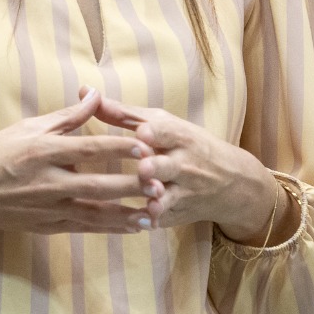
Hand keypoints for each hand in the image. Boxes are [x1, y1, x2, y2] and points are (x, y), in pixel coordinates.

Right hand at [0, 89, 151, 257]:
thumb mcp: (27, 127)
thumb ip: (66, 116)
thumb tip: (94, 94)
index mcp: (42, 152)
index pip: (88, 149)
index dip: (118, 148)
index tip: (144, 145)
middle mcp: (48, 182)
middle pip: (99, 184)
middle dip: (132, 185)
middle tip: (161, 182)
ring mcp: (48, 207)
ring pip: (97, 212)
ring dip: (128, 212)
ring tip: (156, 211)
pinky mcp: (48, 226)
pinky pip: (86, 227)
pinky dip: (111, 227)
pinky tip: (133, 226)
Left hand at [89, 89, 283, 244]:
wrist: (230, 181)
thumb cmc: (184, 144)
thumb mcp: (159, 124)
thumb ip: (121, 112)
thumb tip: (83, 91)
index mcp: (178, 136)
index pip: (168, 132)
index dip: (155, 133)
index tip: (142, 133)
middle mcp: (184, 163)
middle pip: (170, 165)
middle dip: (158, 167)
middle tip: (144, 169)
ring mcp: (184, 190)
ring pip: (172, 195)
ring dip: (160, 199)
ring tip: (150, 202)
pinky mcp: (180, 212)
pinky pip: (168, 218)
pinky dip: (158, 220)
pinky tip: (145, 223)